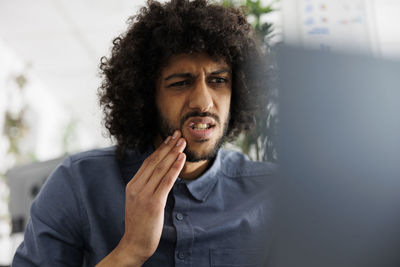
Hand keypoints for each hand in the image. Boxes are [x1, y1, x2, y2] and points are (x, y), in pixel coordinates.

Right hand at [97, 130, 185, 266]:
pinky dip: (174, 168)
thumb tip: (160, 173)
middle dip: (167, 146)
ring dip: (173, 153)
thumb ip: (146, 186)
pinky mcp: (154, 203)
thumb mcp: (138, 200)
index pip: (147, 162)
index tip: (169, 138)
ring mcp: (144, 195)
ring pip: (160, 169)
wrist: (134, 243)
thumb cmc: (139, 222)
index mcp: (132, 185)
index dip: (160, 149)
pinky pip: (166, 182)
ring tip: (182, 142)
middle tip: (178, 134)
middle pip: (154, 161)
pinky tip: (181, 159)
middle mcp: (136, 187)